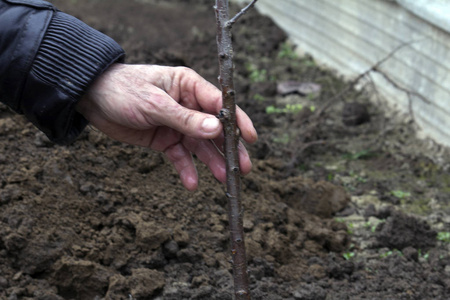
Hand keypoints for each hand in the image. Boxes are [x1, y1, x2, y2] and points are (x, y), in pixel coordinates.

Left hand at [76, 64, 256, 190]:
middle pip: (214, 129)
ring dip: (212, 162)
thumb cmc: (123, 90)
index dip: (237, 121)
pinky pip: (180, 156)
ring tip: (225, 179)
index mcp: (188, 87)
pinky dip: (186, 169)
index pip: (220, 104)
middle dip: (229, 148)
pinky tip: (192, 183)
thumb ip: (185, 118)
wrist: (91, 99)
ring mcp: (177, 124)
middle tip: (243, 168)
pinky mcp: (164, 140)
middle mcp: (187, 105)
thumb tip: (217, 129)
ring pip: (200, 146)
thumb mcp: (154, 104)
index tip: (251, 138)